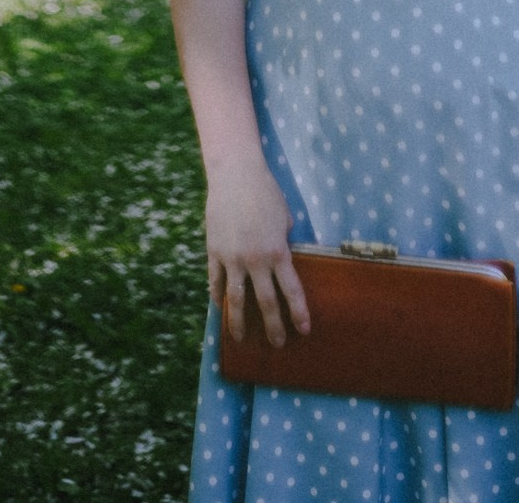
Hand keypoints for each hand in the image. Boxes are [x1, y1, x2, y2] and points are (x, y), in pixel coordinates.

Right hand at [206, 159, 310, 346]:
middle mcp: (256, 260)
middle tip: (277, 344)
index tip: (303, 330)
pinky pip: (216, 281)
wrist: (235, 175)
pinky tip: (220, 308)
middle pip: (266, 302)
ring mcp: (232, 258)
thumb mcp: (284, 218)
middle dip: (273, 326)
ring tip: (241, 338)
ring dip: (240, 322)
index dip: (298, 313)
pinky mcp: (214, 252)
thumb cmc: (265, 192)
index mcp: (278, 252)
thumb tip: (283, 257)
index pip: (292, 291)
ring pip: (237, 299)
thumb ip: (283, 241)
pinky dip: (218, 296)